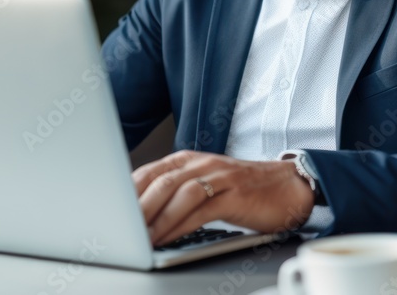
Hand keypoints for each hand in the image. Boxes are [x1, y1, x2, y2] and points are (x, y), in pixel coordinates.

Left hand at [132, 150, 314, 245]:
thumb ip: (177, 190)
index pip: (149, 171)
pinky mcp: (234, 195)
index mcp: (188, 159)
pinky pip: (200, 210)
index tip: (109, 209)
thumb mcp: (205, 183)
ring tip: (140, 237)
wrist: (287, 186)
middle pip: (160, 181)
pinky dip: (180, 225)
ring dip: (156, 217)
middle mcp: (201, 163)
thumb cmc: (242, 189)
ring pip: (178, 193)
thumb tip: (140, 211)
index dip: (127, 191)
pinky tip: (168, 238)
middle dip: (136, 205)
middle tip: (118, 226)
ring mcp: (218, 177)